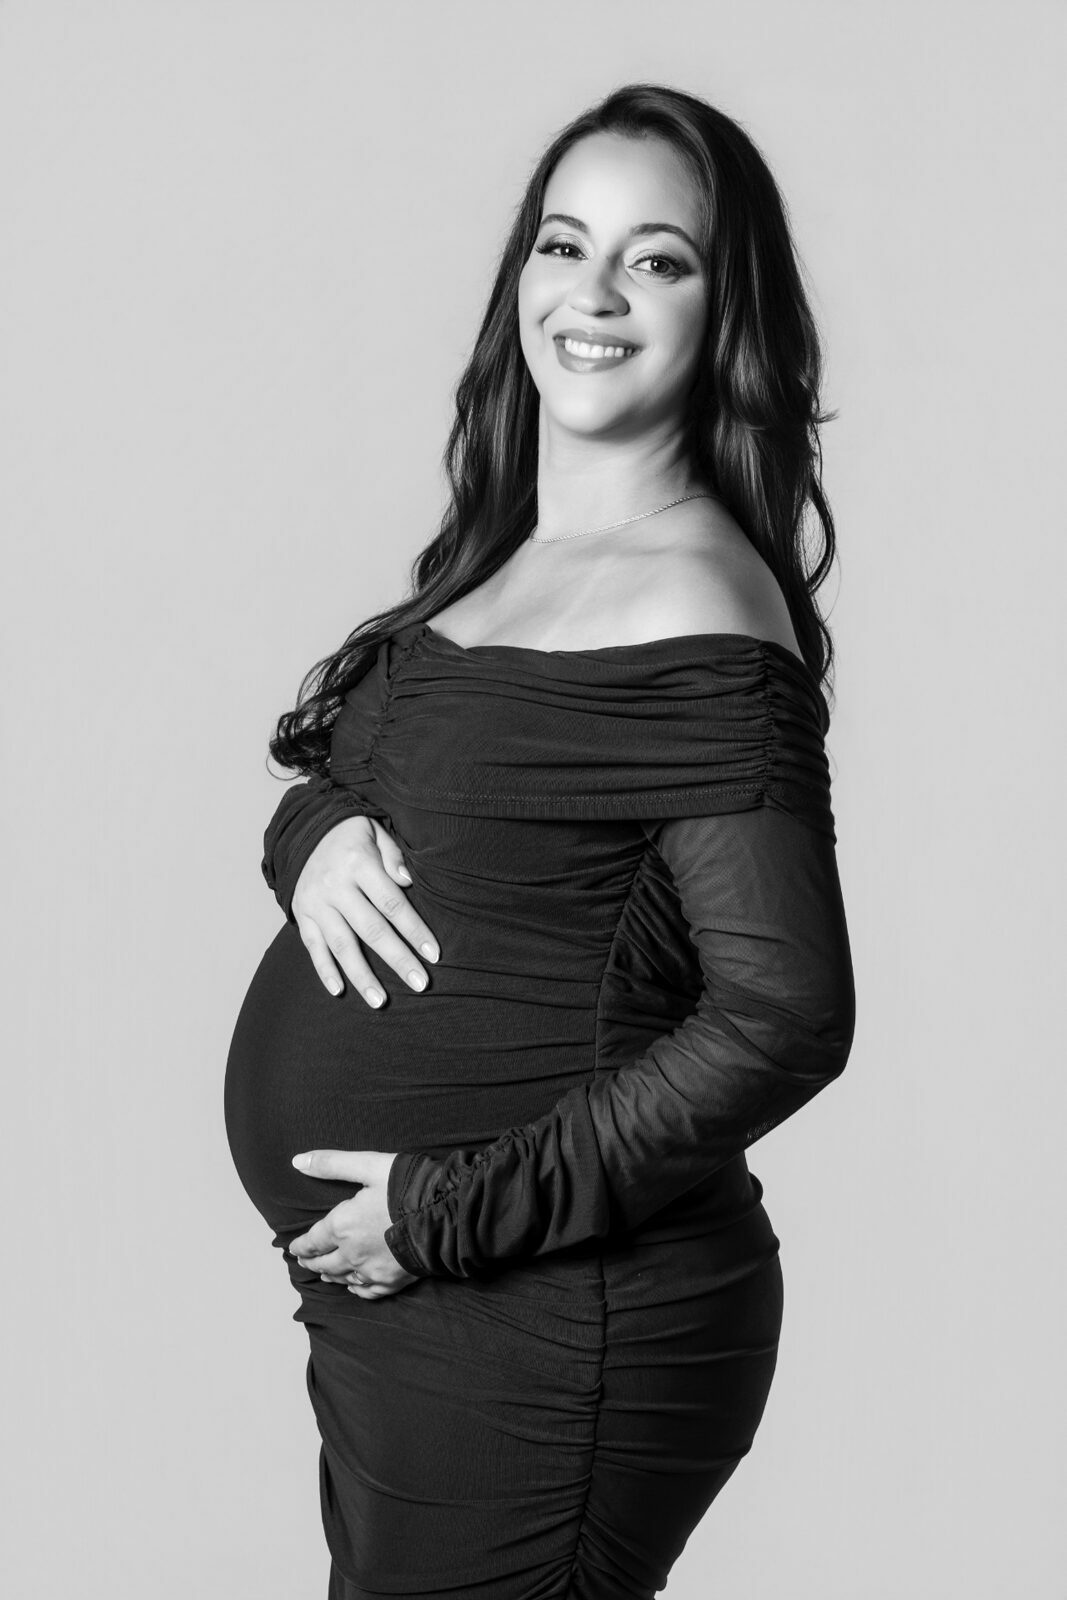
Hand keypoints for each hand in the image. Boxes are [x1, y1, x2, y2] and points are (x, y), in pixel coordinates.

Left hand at [289, 1149, 421, 1297]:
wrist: (445, 1215)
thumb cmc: (407, 1186)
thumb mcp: (368, 1166)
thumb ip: (331, 1164)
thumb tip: (297, 1161)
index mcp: (342, 1226)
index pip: (312, 1242)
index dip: (301, 1246)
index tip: (293, 1248)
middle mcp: (352, 1254)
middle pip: (324, 1264)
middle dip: (311, 1262)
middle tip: (304, 1262)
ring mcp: (373, 1270)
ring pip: (343, 1278)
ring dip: (330, 1276)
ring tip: (324, 1274)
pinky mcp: (393, 1281)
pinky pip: (367, 1291)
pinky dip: (356, 1289)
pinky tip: (354, 1286)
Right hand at [291, 816, 439, 1005]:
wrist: (304, 830)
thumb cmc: (352, 836)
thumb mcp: (376, 832)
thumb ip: (394, 856)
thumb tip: (407, 882)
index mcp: (358, 863)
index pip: (392, 903)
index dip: (414, 930)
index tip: (434, 954)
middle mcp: (335, 886)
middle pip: (371, 929)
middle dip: (398, 959)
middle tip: (420, 983)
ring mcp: (316, 903)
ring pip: (341, 945)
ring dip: (362, 976)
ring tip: (380, 1001)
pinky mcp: (302, 915)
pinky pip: (313, 946)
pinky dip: (324, 970)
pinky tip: (339, 991)